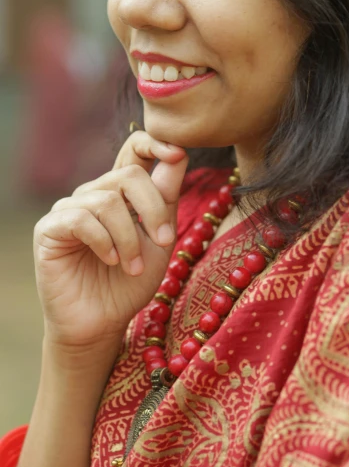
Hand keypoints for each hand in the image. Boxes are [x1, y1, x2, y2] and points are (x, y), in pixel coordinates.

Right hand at [33, 131, 188, 350]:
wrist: (103, 322)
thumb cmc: (130, 282)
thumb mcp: (159, 239)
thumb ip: (166, 199)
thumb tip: (179, 154)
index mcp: (121, 192)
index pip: (133, 149)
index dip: (154, 143)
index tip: (177, 153)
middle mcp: (94, 194)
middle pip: (128, 175)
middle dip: (153, 209)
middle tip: (164, 242)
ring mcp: (70, 209)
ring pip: (107, 201)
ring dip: (129, 238)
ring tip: (132, 266)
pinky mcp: (50, 229)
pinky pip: (81, 220)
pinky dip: (104, 242)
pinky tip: (110, 261)